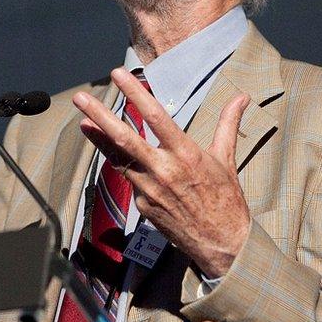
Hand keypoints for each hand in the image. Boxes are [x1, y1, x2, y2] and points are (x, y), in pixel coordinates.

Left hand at [73, 68, 250, 277]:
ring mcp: (149, 189)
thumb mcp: (227, 160)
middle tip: (80, 98)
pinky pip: (131, 180)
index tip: (118, 75)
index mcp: (185, 155)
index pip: (155, 116)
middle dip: (100, 115)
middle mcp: (163, 170)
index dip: (134, 94)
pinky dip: (124, 165)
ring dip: (99, 139)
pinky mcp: (142, 206)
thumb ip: (228, 125)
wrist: (222, 245)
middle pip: (124, 138)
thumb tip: (241, 97)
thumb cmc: (226, 200)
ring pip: (118, 158)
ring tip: (83, 121)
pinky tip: (119, 157)